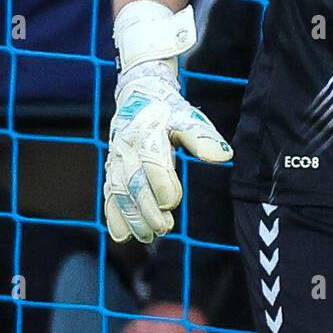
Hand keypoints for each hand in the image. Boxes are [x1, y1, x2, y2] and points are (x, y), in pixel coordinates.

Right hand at [104, 60, 232, 244]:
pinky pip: (108, 195)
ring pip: (118, 192)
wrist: (138, 97)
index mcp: (146, 130)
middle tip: (164, 228)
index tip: (173, 202)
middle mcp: (126, 146)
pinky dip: (114, 216)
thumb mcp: (187, 117)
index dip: (161, 183)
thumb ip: (203, 138)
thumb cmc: (168, 111)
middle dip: (146, 208)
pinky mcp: (111, 171)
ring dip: (131, 217)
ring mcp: (116, 159)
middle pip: (132, 181)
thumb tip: (224, 156)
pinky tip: (124, 235)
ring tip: (149, 236)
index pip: (151, 160)